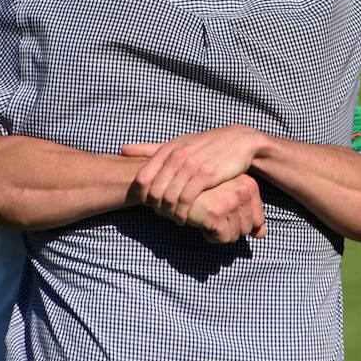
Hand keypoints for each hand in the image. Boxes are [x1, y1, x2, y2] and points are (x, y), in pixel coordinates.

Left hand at [122, 125, 265, 224]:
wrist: (239, 142)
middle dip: (156, 208)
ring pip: (169, 198)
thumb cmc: (204, 145)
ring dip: (169, 214)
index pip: (142, 179)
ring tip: (173, 219)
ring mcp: (191, 166)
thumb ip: (150, 149)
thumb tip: (122, 149)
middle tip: (162, 215)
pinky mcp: (206, 176)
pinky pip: (187, 200)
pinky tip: (185, 218)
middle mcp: (176, 156)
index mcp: (167, 149)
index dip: (141, 197)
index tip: (148, 205)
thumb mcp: (176, 143)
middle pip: (154, 192)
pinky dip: (183, 213)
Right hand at [185, 174, 265, 242]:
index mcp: (249, 185)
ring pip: (236, 236)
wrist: (174, 187)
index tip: (225, 213)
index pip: (258, 221)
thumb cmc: (204, 195)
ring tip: (207, 216)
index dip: (241, 224)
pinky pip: (224, 239)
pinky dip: (211, 236)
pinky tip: (201, 222)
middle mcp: (243, 190)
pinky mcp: (217, 211)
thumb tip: (262, 235)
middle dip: (229, 229)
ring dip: (219, 233)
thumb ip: (249, 216)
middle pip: (248, 229)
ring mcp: (230, 200)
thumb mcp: (230, 201)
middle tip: (213, 215)